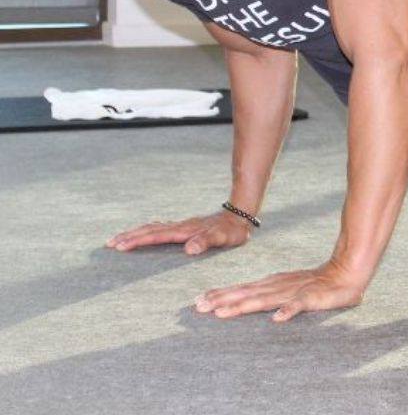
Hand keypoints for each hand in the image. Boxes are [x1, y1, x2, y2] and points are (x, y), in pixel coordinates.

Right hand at [105, 210, 251, 254]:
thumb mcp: (222, 238)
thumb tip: (188, 249)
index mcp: (185, 231)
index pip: (157, 236)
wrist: (240, 215)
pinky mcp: (185, 227)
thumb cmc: (232, 230)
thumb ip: (206, 242)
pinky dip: (148, 231)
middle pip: (150, 230)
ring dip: (136, 233)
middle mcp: (180, 227)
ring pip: (153, 228)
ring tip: (118, 239)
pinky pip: (161, 228)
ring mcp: (182, 226)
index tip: (120, 245)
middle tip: (109, 243)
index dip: (138, 241)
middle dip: (130, 237)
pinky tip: (144, 234)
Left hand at [194, 260, 366, 321]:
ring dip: (244, 305)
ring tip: (224, 313)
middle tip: (199, 306)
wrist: (346, 273)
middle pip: (246, 294)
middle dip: (222, 299)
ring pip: (265, 300)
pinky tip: (278, 318)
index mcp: (272, 284)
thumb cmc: (315, 283)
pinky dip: (288, 310)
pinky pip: (299, 305)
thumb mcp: (286, 286)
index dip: (221, 294)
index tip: (198, 300)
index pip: (242, 289)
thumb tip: (242, 299)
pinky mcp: (311, 298)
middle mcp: (278, 286)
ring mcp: (294, 291)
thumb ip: (267, 293)